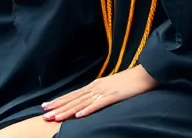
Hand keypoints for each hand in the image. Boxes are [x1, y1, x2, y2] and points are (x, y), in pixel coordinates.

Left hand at [40, 65, 156, 121]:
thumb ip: (102, 93)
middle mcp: (97, 87)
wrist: (148, 72)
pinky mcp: (114, 95)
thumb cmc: (132, 80)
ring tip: (55, 117)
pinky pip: (99, 104)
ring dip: (68, 110)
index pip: (74, 94)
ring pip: (82, 103)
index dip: (60, 100)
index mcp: (96, 85)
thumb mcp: (113, 86)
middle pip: (74, 99)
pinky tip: (79, 115)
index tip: (46, 106)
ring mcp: (105, 91)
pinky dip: (88, 109)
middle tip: (43, 114)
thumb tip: (92, 99)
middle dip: (58, 107)